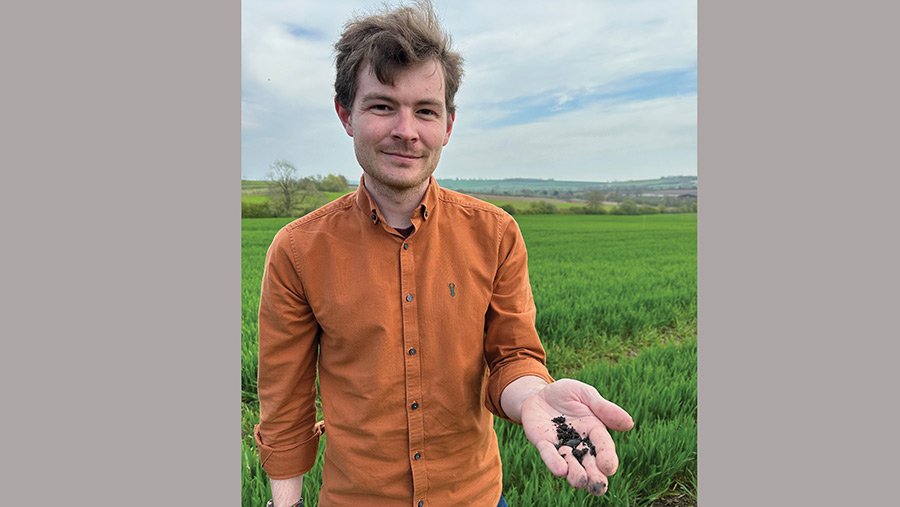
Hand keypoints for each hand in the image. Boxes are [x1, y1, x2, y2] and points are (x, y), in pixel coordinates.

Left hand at [520, 379, 633, 494]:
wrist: (540, 393)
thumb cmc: (568, 394)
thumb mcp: (587, 395)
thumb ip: (604, 409)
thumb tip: (629, 423)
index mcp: (595, 430)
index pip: (604, 446)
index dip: (607, 457)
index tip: (609, 468)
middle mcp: (579, 442)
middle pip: (589, 462)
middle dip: (595, 476)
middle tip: (598, 487)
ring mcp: (560, 445)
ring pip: (570, 464)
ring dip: (576, 474)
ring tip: (580, 482)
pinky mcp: (543, 443)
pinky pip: (548, 454)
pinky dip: (554, 462)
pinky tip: (560, 470)